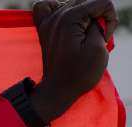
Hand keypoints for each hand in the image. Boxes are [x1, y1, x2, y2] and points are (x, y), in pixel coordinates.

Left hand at [30, 0, 116, 121]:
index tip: (104, 38)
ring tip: (83, 34)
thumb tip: (95, 16)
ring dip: (84, 16)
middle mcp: (55, 16)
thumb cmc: (80, 72)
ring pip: (74, 3)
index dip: (110, 20)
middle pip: (89, 2)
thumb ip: (100, 23)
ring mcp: (47, 22)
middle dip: (98, 18)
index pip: (103, 3)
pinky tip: (67, 21)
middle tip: (94, 38)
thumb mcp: (99, 46)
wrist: (58, 90)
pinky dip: (59, 9)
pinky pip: (46, 7)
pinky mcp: (44, 29)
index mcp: (69, 18)